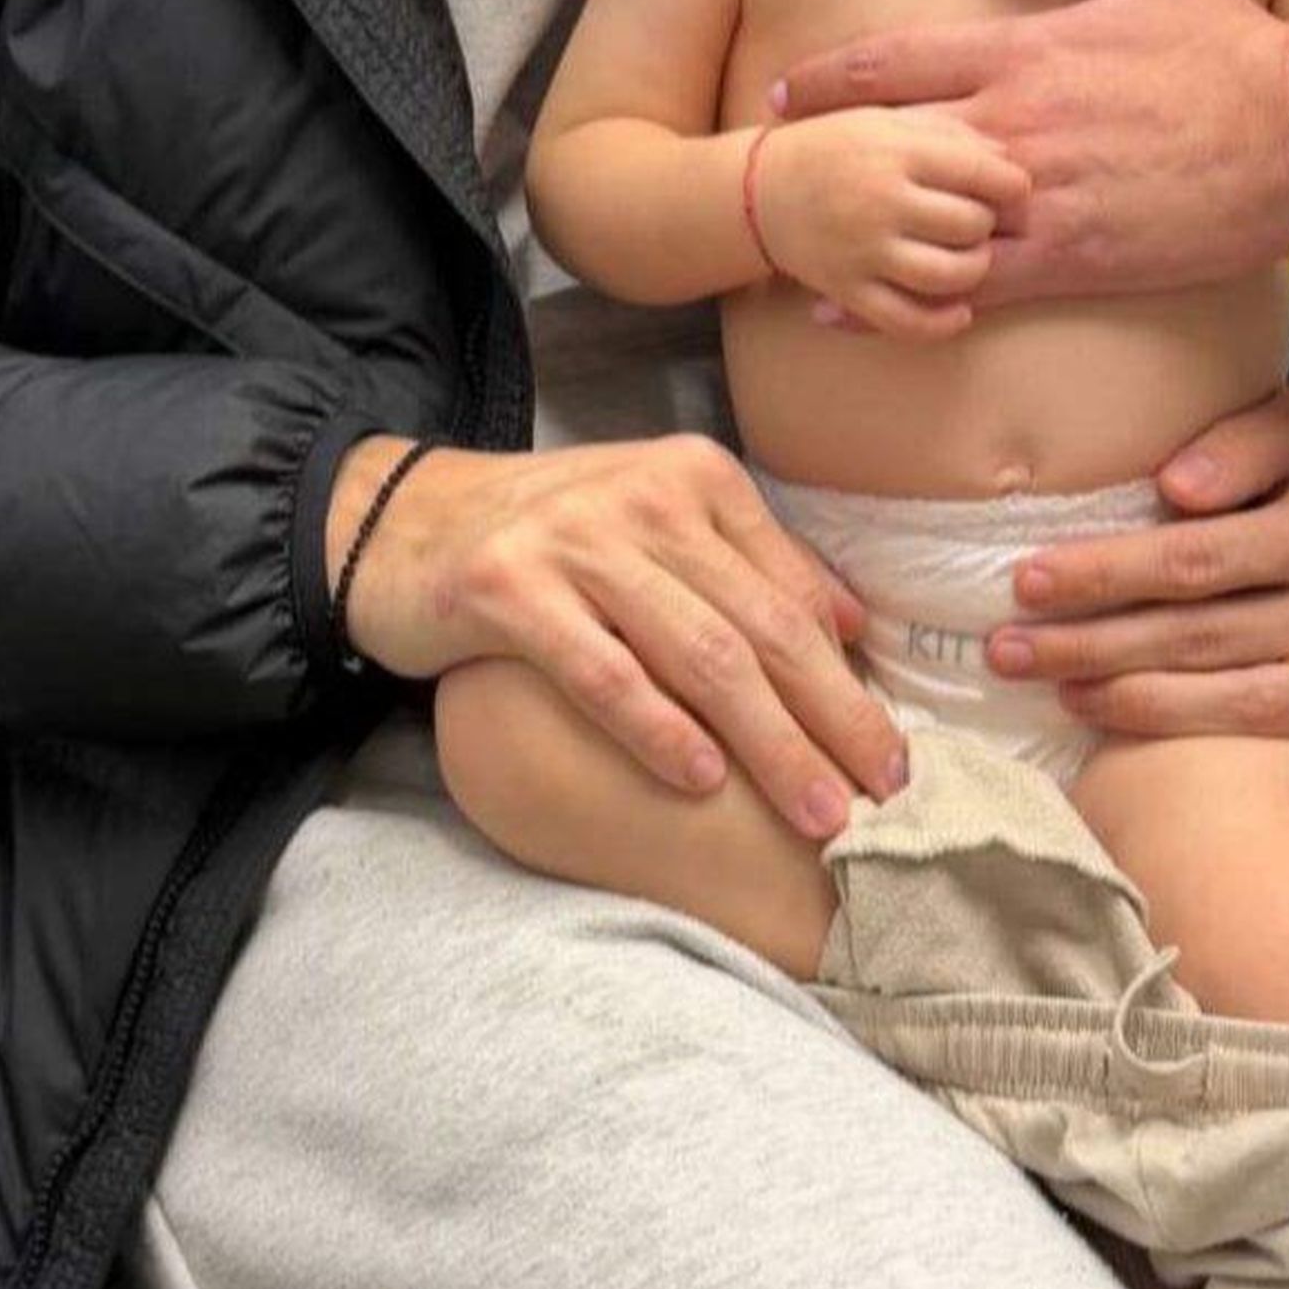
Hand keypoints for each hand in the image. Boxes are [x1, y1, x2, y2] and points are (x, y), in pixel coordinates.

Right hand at [326, 432, 910, 834]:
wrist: (398, 521)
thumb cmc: (543, 540)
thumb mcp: (653, 527)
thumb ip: (749, 565)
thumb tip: (854, 624)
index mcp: (694, 478)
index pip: (791, 594)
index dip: (849, 681)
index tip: (891, 755)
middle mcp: (643, 498)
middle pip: (762, 628)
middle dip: (833, 719)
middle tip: (883, 797)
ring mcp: (573, 540)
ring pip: (699, 654)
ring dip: (769, 741)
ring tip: (817, 810)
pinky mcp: (506, 588)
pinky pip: (600, 670)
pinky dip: (657, 729)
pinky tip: (702, 779)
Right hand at [756, 107, 1031, 337]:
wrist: (759, 190)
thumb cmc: (835, 148)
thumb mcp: (886, 121)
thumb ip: (947, 134)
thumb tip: (1009, 160)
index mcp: (895, 151)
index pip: (985, 174)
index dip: (1013, 186)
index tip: (1012, 190)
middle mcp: (880, 201)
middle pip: (972, 225)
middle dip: (988, 225)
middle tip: (979, 220)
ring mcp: (863, 251)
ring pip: (949, 276)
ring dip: (973, 270)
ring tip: (968, 257)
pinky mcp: (847, 290)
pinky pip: (908, 321)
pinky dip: (943, 323)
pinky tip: (959, 311)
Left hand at [771, 0, 1288, 305]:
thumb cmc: (1230, 49)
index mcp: (1025, 51)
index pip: (895, 62)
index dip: (825, 79)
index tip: (778, 92)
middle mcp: (1015, 124)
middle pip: (883, 141)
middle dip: (816, 154)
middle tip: (761, 168)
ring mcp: (1036, 196)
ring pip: (912, 216)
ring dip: (846, 229)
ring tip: (787, 242)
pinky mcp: (1066, 259)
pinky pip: (961, 285)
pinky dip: (895, 299)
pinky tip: (841, 313)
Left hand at [983, 381, 1288, 811]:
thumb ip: (1250, 444)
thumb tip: (1175, 485)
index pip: (1196, 559)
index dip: (1107, 575)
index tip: (1026, 583)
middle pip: (1203, 637)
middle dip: (1095, 648)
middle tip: (1006, 653)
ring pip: (1254, 705)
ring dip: (1154, 710)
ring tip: (1066, 698)